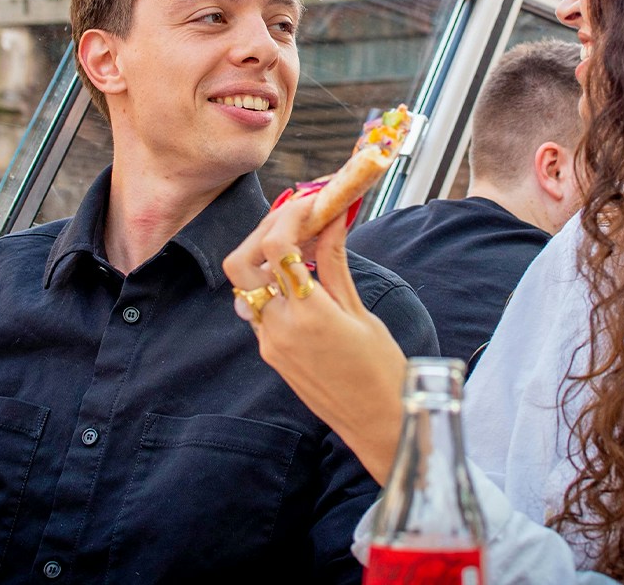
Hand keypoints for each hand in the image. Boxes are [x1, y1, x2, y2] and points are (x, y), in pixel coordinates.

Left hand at [223, 197, 407, 483]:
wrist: (378, 422)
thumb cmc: (382, 369)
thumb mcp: (360, 311)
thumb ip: (335, 263)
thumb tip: (331, 218)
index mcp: (308, 314)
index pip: (276, 247)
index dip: (290, 215)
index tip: (311, 201)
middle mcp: (279, 328)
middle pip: (241, 261)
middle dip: (264, 230)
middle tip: (296, 215)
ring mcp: (269, 343)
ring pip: (246, 284)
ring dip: (264, 255)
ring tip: (300, 240)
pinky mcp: (270, 353)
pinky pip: (259, 307)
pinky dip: (272, 282)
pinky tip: (300, 273)